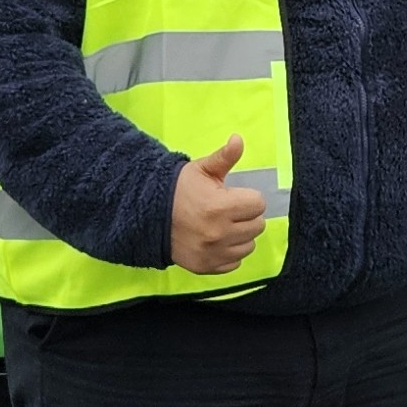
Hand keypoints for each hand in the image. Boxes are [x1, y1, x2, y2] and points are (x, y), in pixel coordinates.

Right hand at [170, 135, 267, 273]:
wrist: (148, 214)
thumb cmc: (179, 189)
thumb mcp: (201, 169)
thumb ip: (224, 157)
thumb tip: (238, 139)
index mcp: (220, 206)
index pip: (258, 204)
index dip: (248, 198)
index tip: (234, 196)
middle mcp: (219, 233)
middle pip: (257, 226)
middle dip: (246, 216)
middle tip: (229, 211)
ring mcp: (213, 252)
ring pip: (249, 246)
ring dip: (241, 236)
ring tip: (223, 225)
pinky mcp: (206, 266)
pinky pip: (235, 262)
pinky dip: (229, 253)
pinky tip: (217, 241)